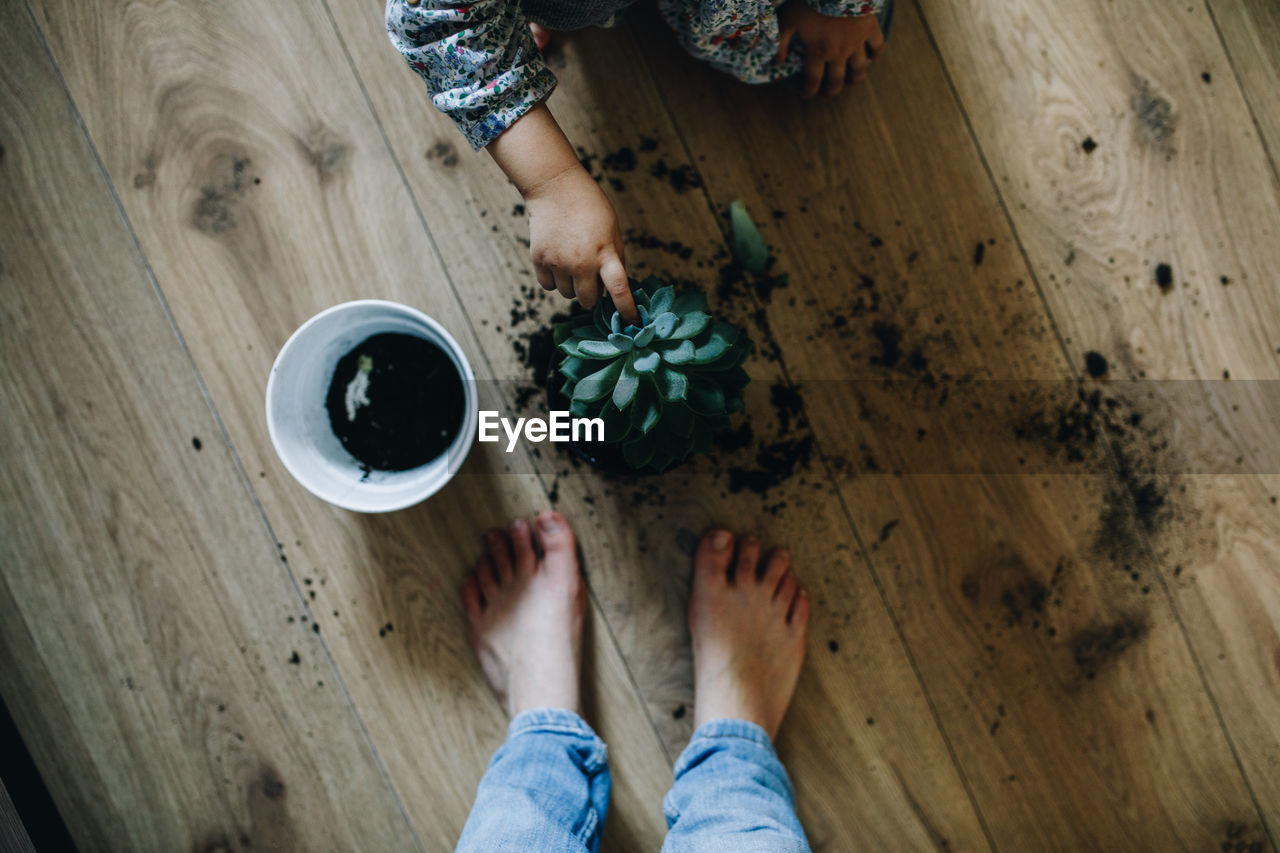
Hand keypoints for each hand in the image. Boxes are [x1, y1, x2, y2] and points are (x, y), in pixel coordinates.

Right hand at [524, 165, 634, 321]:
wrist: (555, 187)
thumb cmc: (589, 208)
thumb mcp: (613, 231)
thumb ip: (614, 259)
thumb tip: (614, 289)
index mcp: (606, 253)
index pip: (620, 290)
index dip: (627, 310)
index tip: (633, 323)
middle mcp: (582, 262)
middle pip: (589, 301)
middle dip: (592, 295)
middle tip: (590, 277)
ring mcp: (559, 263)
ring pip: (568, 295)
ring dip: (572, 286)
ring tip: (572, 261)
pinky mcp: (540, 260)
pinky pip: (548, 286)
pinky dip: (554, 280)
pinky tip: (557, 259)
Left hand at [776, 3, 884, 98]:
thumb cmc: (810, 0)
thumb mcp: (789, 18)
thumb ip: (781, 41)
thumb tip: (777, 62)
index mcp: (817, 51)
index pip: (813, 80)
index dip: (809, 92)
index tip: (807, 97)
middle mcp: (838, 53)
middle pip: (836, 80)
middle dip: (830, 91)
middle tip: (826, 95)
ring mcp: (856, 42)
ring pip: (858, 69)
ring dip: (855, 80)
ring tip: (851, 84)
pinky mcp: (870, 29)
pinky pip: (877, 46)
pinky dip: (876, 55)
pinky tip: (873, 59)